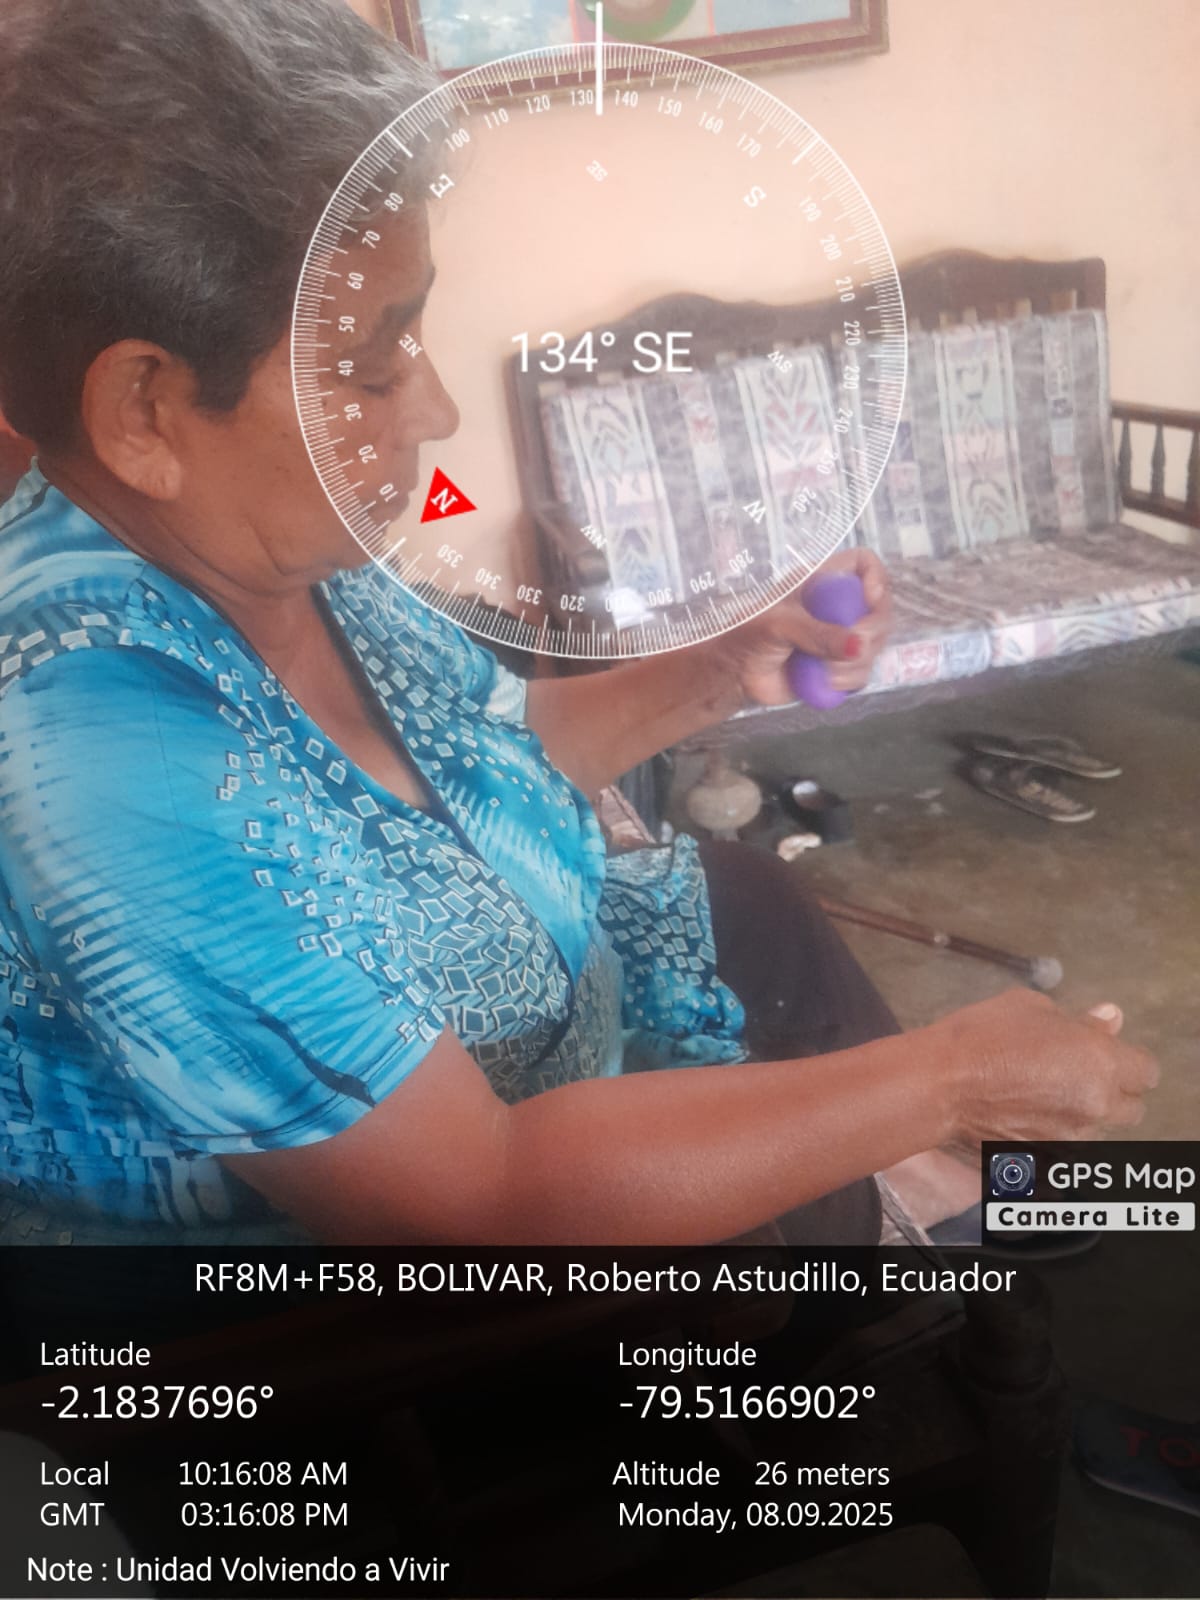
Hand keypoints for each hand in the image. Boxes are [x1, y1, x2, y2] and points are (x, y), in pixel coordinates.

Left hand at [702, 546, 892, 707]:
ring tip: (826, 671)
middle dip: (871, 632)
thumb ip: (817, 634)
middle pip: (879, 609)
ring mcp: (839, 639)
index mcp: (822, 582)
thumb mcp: (779, 626)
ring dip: (856, 663)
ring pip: (873, 646)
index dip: (876, 579)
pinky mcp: (838, 668)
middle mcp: (836, 607)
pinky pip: (862, 673)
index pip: (864, 565)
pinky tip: (826, 681)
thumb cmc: (747, 636)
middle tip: (853, 648)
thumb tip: (859, 647)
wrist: (733, 675)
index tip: (870, 601)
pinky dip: (850, 681)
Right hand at [929, 989, 1158, 1146]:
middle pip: (1132, 1108)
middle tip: (1077, 1076)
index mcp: (1101, 1064)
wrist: (939, 1084)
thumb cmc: (984, 1033)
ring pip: (1097, 1130)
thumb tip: (1110, 1020)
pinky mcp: (1047, 1160)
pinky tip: (1025, 1119)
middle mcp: (1096, 1107)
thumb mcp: (1032, 1008)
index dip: (1127, 1060)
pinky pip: (1065, 1150)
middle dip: (1113, 1092)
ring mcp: (1072, 1139)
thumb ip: (1079, 1021)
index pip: (1146, 1072)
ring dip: (1082, 1115)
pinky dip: (1054, 1137)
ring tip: (1042, 1099)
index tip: (1103, 1053)